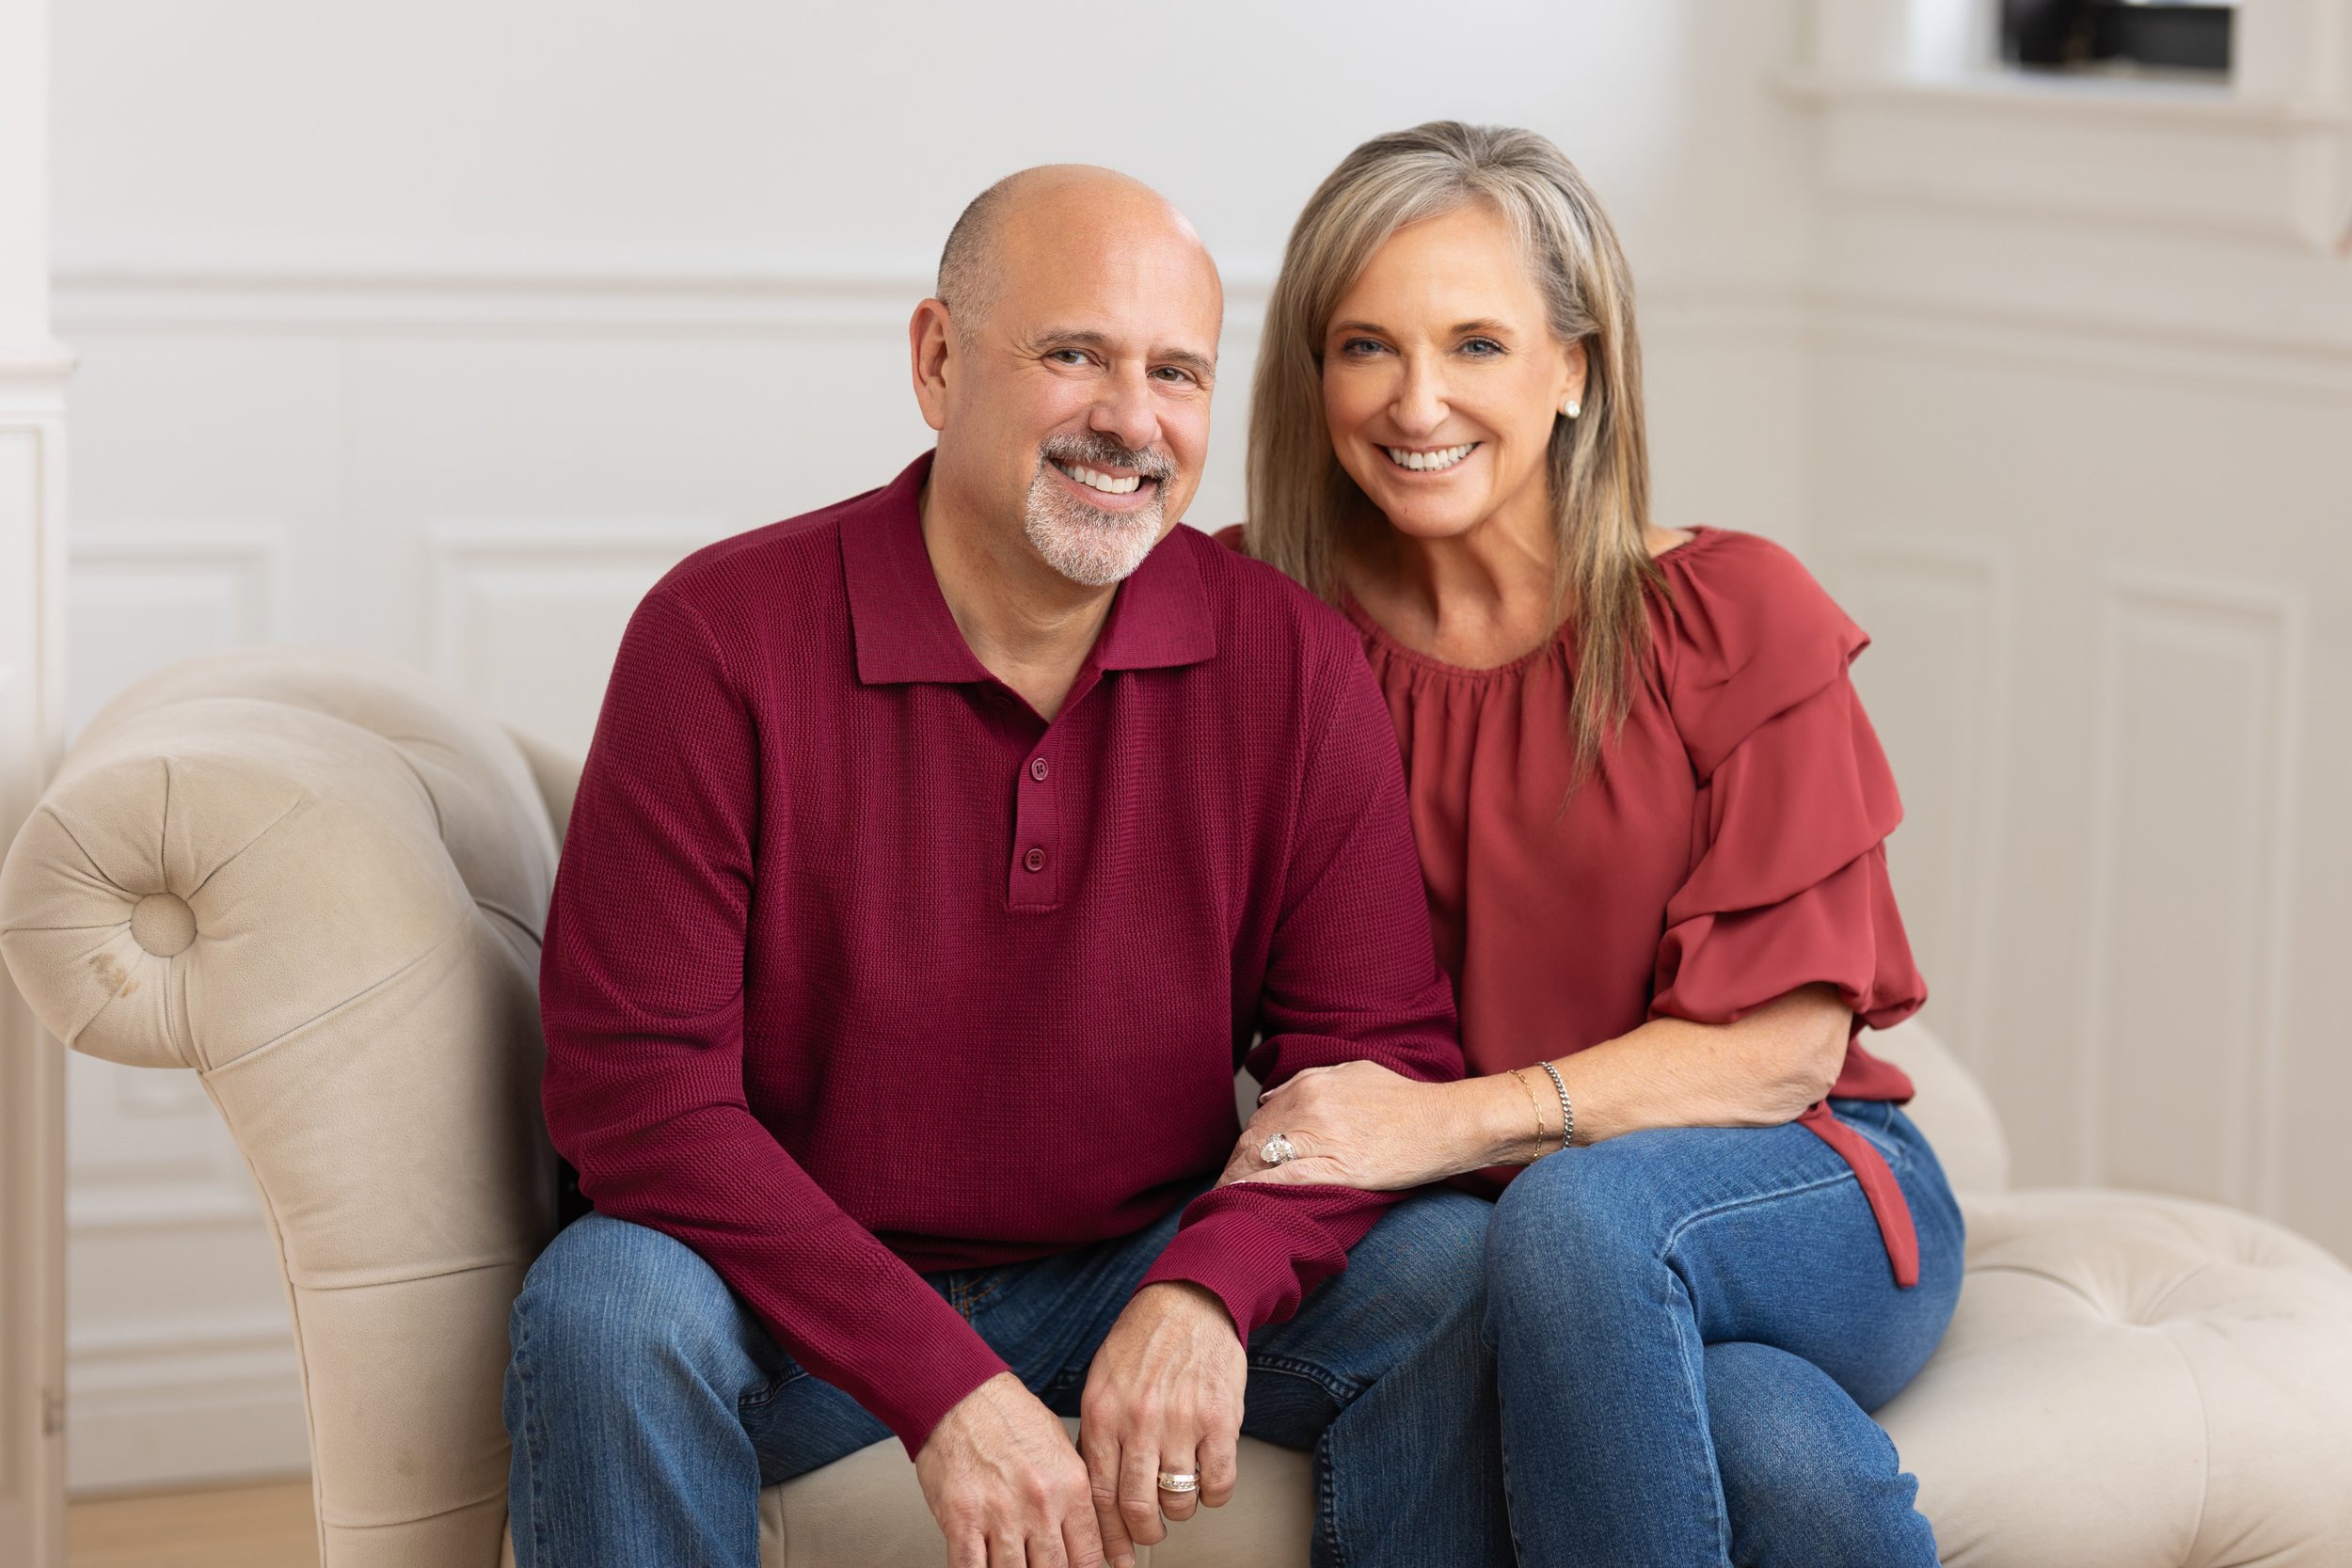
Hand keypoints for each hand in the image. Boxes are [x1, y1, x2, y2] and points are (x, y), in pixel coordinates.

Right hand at [915, 1372, 1103, 1567]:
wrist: (961, 1394)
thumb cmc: (1007, 1416)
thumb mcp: (1061, 1447)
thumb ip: (1074, 1493)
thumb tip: (1083, 1530)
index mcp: (1070, 1487)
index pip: (1088, 1555)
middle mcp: (1040, 1505)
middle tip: (1041, 1567)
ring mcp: (1001, 1515)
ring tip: (1013, 1566)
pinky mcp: (962, 1519)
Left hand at [1077, 1281, 1247, 1566]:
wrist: (1190, 1301)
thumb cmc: (1142, 1343)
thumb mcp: (1101, 1384)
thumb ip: (1097, 1436)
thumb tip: (1093, 1492)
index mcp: (1103, 1414)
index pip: (1099, 1495)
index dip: (1108, 1535)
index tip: (1114, 1556)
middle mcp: (1139, 1421)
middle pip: (1138, 1508)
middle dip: (1144, 1534)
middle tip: (1151, 1533)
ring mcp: (1181, 1421)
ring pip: (1179, 1503)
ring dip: (1180, 1512)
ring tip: (1180, 1497)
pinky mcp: (1220, 1420)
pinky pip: (1218, 1484)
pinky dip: (1213, 1495)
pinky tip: (1207, 1480)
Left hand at [1217, 1061, 1503, 1190]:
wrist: (1447, 1122)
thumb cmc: (1406, 1102)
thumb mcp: (1353, 1074)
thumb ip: (1309, 1082)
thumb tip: (1271, 1097)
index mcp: (1310, 1084)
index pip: (1260, 1119)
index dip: (1242, 1148)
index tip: (1234, 1167)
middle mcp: (1310, 1105)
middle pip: (1253, 1141)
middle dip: (1234, 1168)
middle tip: (1223, 1192)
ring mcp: (1324, 1135)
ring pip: (1264, 1161)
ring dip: (1240, 1183)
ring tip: (1228, 1205)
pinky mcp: (1340, 1166)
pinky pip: (1287, 1180)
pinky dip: (1260, 1192)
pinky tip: (1246, 1205)